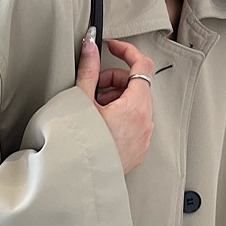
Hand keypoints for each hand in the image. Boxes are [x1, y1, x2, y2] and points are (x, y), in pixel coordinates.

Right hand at [75, 32, 154, 174]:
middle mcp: (145, 121)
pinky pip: (134, 125)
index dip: (126, 51)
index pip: (142, 64)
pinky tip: (99, 125)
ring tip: (93, 109)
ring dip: (116, 99)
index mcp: (135, 105)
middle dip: (115, 80)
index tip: (112, 47)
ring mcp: (143, 137)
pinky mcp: (138, 150)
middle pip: (137, 86)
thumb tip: (90, 46)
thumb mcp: (81, 102)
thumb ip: (88, 70)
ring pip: (136, 106)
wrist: (81, 179)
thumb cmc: (81, 145)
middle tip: (93, 86)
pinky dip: (120, 117)